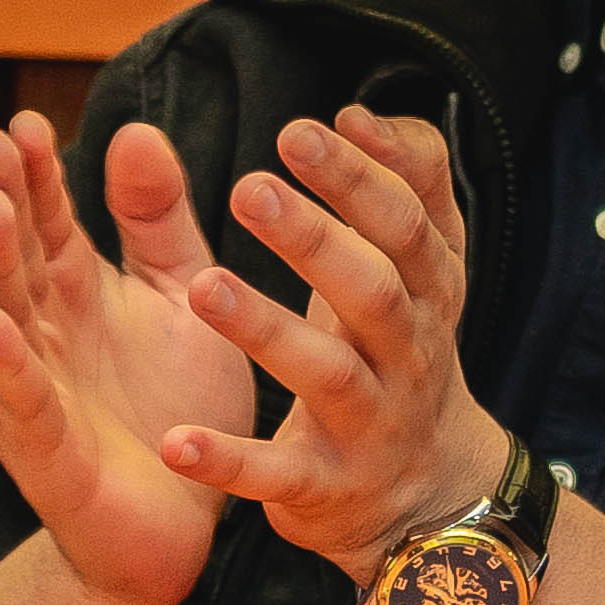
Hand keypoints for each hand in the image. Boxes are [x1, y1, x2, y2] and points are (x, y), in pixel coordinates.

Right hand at [0, 111, 250, 604]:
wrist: (186, 528)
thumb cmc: (175, 406)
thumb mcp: (181, 296)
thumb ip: (158, 221)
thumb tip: (131, 131)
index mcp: (74, 296)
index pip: (47, 222)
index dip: (36, 175)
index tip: (27, 121)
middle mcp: (43, 338)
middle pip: (16, 258)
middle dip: (3, 201)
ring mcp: (37, 396)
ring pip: (5, 321)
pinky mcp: (51, 457)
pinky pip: (25, 406)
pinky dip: (6, 365)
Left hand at [157, 105, 506, 580]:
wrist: (428, 491)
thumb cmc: (400, 351)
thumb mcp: (420, 273)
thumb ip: (404, 189)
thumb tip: (362, 113)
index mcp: (429, 292)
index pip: (409, 222)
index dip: (368, 174)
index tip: (315, 124)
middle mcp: (409, 353)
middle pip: (375, 289)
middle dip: (318, 238)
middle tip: (250, 188)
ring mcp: (371, 424)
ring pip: (328, 374)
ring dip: (268, 330)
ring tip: (203, 286)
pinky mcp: (327, 488)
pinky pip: (277, 476)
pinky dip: (229, 461)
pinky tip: (176, 441)